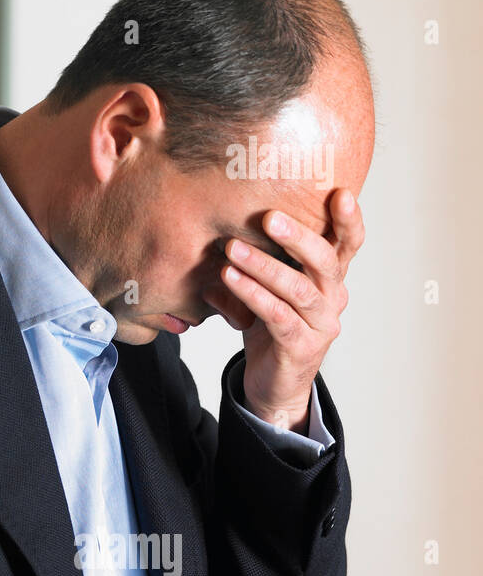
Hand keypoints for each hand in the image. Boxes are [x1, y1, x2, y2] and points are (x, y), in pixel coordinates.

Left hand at [204, 189, 364, 431]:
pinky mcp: (300, 346)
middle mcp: (333, 299)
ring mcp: (321, 325)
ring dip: (263, 267)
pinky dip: (253, 296)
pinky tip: (230, 280)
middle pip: (325, 262)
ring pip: (299, 290)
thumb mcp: (269, 286)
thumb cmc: (270, 326)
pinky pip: (278, 316)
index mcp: (329, 279)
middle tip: (269, 217)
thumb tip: (225, 219)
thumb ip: (262, 257)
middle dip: (298, 237)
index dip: (350, 220)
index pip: (348, 245)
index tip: (341, 193)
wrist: (273, 382)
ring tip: (232, 249)